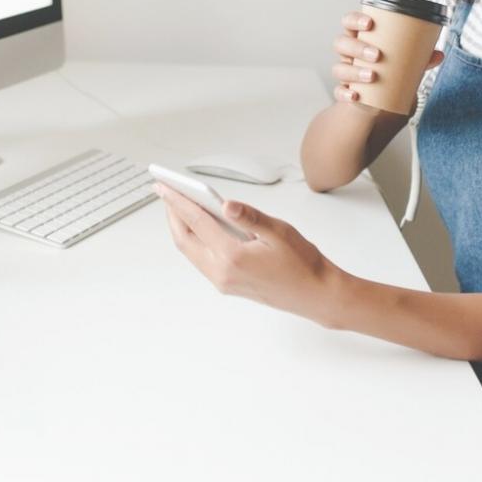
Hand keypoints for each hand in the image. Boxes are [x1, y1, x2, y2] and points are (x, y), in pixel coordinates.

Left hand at [155, 183, 345, 326]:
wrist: (316, 295)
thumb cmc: (303, 263)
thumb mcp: (280, 232)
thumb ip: (250, 217)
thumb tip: (225, 204)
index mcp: (233, 256)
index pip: (196, 222)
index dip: (178, 201)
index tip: (164, 187)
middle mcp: (222, 272)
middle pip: (184, 239)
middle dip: (172, 214)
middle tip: (166, 193)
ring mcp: (223, 281)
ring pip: (190, 252)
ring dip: (181, 228)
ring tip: (178, 207)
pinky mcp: (228, 285)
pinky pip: (201, 260)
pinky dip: (194, 241)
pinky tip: (198, 227)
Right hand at [331, 11, 443, 107]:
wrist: (377, 95)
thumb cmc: (389, 67)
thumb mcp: (404, 60)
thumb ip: (420, 57)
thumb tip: (439, 54)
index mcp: (359, 37)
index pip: (349, 22)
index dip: (354, 20)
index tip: (370, 23)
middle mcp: (347, 53)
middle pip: (341, 43)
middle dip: (357, 47)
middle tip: (377, 55)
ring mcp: (344, 71)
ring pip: (339, 68)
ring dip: (354, 71)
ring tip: (373, 76)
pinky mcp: (344, 90)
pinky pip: (338, 91)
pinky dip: (345, 94)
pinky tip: (355, 96)